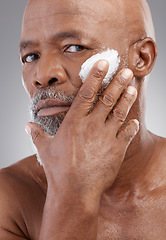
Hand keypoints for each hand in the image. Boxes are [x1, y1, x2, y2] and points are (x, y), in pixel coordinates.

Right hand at [25, 60, 138, 200]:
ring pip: (119, 112)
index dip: (95, 76)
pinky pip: (126, 134)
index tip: (103, 63)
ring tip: (132, 87)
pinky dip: (132, 126)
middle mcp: (92, 126)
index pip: (87, 93)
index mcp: (74, 122)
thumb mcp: (45, 149)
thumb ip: (38, 134)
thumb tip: (28, 126)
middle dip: (117, 82)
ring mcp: (106, 137)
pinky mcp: (117, 150)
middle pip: (107, 99)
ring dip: (127, 99)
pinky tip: (135, 121)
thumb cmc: (59, 170)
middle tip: (126, 70)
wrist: (75, 192)